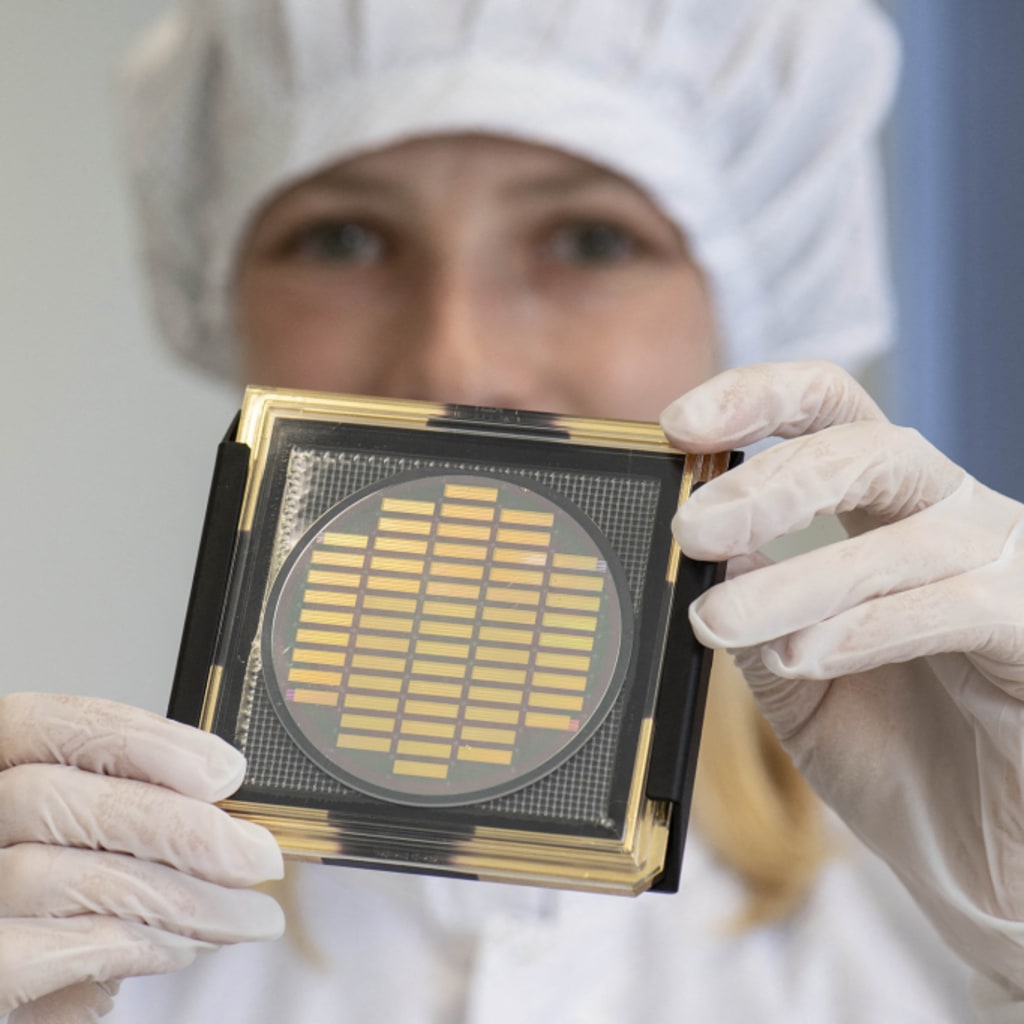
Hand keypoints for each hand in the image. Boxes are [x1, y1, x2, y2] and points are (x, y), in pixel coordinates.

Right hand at [0, 693, 284, 1021]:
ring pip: (58, 875)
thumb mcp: (86, 845)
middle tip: (258, 859)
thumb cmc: (53, 912)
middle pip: (53, 797)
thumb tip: (226, 821)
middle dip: (178, 828)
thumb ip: (130, 816)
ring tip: (241, 918)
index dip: (139, 738)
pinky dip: (124, 945)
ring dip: (176, 897)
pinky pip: (32, 953)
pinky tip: (178, 948)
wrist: (17, 990)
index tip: (226, 770)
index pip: (42, 725)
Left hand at [661, 361, 1023, 997]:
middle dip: (771, 481)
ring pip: (902, 538)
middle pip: (871, 448)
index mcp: (888, 517)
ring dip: (797, 578)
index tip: (678, 423)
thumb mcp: (794, 682)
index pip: (831, 416)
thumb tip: (701, 553)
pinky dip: (865, 626)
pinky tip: (802, 655)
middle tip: (692, 528)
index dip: (759, 398)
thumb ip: (752, 614)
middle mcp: (952, 524)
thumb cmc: (891, 759)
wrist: (978, 860)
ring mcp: (1006, 572)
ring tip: (719, 622)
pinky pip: (957, 605)